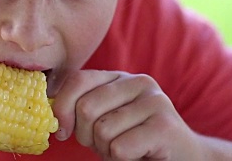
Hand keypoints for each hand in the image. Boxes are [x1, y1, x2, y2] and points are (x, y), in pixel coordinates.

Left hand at [50, 70, 201, 159]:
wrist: (183, 158)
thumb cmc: (134, 142)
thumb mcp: (104, 119)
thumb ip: (81, 108)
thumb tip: (48, 109)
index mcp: (118, 77)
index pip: (78, 80)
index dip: (62, 107)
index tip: (62, 132)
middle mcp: (138, 82)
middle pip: (86, 107)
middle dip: (85, 135)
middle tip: (103, 145)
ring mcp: (154, 102)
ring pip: (102, 130)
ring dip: (107, 150)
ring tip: (124, 150)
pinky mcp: (165, 126)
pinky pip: (120, 147)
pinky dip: (121, 159)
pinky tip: (138, 155)